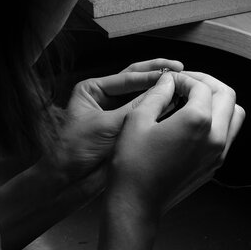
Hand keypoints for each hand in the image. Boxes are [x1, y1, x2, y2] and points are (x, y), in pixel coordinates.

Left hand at [50, 59, 184, 188]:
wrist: (69, 181)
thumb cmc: (76, 150)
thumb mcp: (107, 124)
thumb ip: (135, 107)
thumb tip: (162, 90)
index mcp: (92, 89)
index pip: (126, 76)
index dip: (150, 75)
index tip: (171, 73)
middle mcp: (104, 97)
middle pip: (135, 81)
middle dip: (156, 75)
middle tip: (179, 68)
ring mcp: (115, 112)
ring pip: (141, 97)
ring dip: (159, 92)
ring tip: (181, 85)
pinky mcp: (124, 128)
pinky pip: (143, 115)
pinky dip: (157, 109)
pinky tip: (174, 104)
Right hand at [108, 70, 244, 221]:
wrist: (137, 203)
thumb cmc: (132, 164)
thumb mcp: (138, 120)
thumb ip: (158, 94)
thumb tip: (169, 81)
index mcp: (197, 121)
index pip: (201, 86)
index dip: (184, 78)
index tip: (169, 80)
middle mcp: (216, 137)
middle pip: (227, 95)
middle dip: (207, 83)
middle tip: (186, 82)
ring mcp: (218, 153)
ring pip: (235, 114)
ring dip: (218, 101)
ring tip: (194, 99)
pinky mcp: (214, 165)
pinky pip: (228, 134)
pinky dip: (218, 120)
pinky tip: (194, 121)